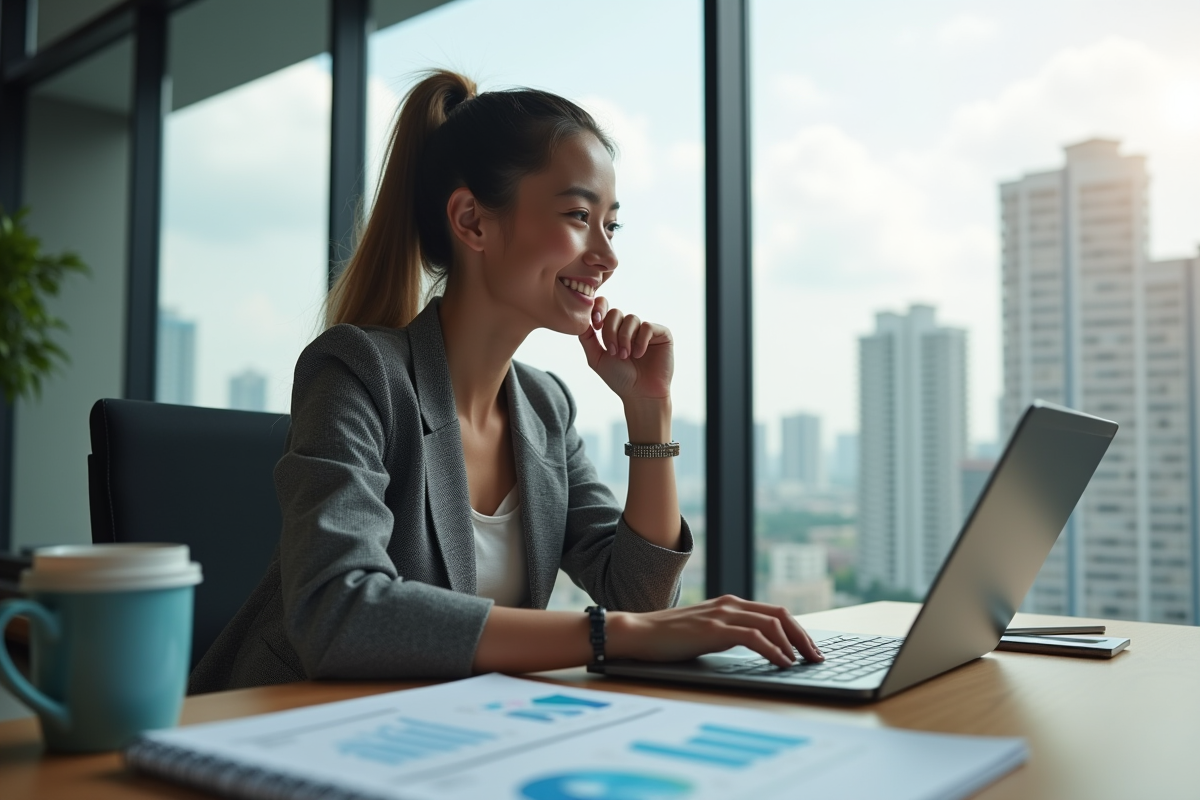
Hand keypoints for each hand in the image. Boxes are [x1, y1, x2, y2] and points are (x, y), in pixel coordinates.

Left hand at [578, 296, 672, 403]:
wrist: (640, 394)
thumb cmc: (619, 378)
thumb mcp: (596, 358)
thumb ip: (587, 338)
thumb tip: (581, 319)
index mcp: (614, 330)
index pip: (605, 307)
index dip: (599, 309)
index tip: (596, 324)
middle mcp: (629, 327)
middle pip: (615, 313)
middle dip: (610, 332)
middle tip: (613, 352)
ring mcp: (645, 330)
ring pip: (631, 319)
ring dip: (625, 338)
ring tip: (625, 356)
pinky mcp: (661, 334)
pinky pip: (647, 327)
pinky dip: (640, 341)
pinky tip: (639, 354)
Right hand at [606, 595, 824, 666]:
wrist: (637, 633)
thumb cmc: (669, 638)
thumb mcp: (705, 632)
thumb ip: (728, 633)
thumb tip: (757, 649)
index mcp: (730, 604)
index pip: (775, 612)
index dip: (797, 630)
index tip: (810, 649)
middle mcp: (730, 604)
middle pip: (780, 614)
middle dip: (803, 637)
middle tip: (818, 657)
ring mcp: (722, 615)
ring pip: (771, 623)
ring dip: (794, 644)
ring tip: (804, 663)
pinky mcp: (713, 630)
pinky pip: (754, 637)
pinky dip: (773, 650)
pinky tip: (782, 663)